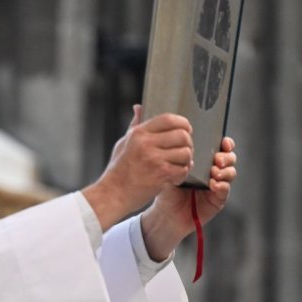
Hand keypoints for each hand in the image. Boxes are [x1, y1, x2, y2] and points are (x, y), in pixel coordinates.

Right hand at [82, 105, 193, 230]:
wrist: (113, 194)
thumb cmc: (118, 170)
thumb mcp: (124, 142)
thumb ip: (135, 125)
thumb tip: (138, 107)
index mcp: (139, 133)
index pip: (169, 119)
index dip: (183, 123)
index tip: (185, 129)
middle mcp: (147, 144)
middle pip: (182, 135)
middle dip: (188, 142)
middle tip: (184, 149)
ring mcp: (155, 159)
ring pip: (186, 152)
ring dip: (187, 159)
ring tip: (180, 163)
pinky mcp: (161, 175)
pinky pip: (183, 169)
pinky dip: (182, 173)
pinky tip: (175, 175)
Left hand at [140, 137, 236, 259]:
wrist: (166, 214)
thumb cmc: (168, 189)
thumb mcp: (170, 168)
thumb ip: (176, 155)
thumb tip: (181, 139)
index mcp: (205, 160)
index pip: (220, 147)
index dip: (226, 143)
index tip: (223, 142)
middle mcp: (214, 170)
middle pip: (230, 158)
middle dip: (227, 156)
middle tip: (217, 159)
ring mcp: (218, 185)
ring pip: (231, 173)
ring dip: (225, 171)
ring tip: (214, 172)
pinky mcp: (218, 199)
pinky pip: (225, 190)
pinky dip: (222, 186)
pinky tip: (213, 184)